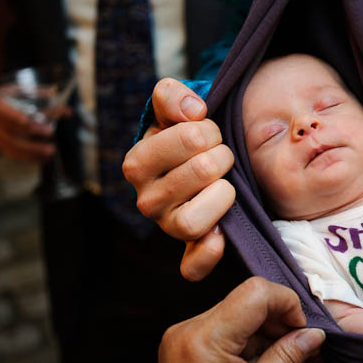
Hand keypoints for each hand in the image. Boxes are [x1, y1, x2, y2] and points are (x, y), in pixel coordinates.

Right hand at [0, 93, 67, 161]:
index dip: (13, 116)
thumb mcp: (38, 97)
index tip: (27, 122)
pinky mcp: (1, 144)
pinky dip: (29, 157)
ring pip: (11, 145)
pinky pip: (13, 154)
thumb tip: (68, 112)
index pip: (2, 110)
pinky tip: (43, 158)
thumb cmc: (27, 99)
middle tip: (50, 132)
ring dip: (32, 150)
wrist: (15, 104)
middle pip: (9, 130)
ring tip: (50, 151)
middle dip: (31, 132)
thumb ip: (51, 104)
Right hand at [122, 78, 234, 280]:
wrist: (197, 164)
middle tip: (222, 156)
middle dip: (223, 156)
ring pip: (196, 220)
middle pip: (203, 172)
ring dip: (224, 194)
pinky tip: (222, 232)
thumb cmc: (183, 136)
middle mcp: (146, 201)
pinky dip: (209, 252)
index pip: (190, 139)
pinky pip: (194, 266)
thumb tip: (193, 112)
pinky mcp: (189, 253)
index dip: (209, 130)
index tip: (208, 132)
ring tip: (225, 183)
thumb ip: (172, 96)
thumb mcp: (173, 108)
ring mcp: (167, 228)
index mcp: (137, 164)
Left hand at [135, 277, 324, 362]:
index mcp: (204, 339)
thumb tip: (314, 334)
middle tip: (303, 352)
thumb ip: (288, 357)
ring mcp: (186, 336)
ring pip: (241, 313)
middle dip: (281, 321)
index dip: (288, 305)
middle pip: (248, 300)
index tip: (304, 333)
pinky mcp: (188, 345)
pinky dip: (252, 342)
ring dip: (268, 333)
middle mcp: (189, 329)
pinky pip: (228, 328)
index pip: (256, 292)